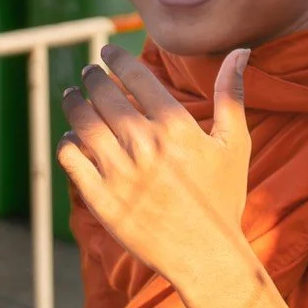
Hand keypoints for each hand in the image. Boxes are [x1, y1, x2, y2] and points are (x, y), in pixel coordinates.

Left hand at [57, 44, 251, 286]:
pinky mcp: (101, 199)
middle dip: (91, 77)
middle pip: (104, 94)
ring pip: (82, 122)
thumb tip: (239, 52)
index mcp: (176, 127)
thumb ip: (231, 95)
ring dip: (73, 102)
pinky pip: (71, 159)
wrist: (205, 255)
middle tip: (88, 73)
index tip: (107, 52)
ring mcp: (119, 173)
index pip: (136, 76)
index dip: (116, 59)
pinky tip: (71, 137)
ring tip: (72, 96)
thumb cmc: (222, 198)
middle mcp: (144, 145)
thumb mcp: (234, 144)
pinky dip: (67, 142)